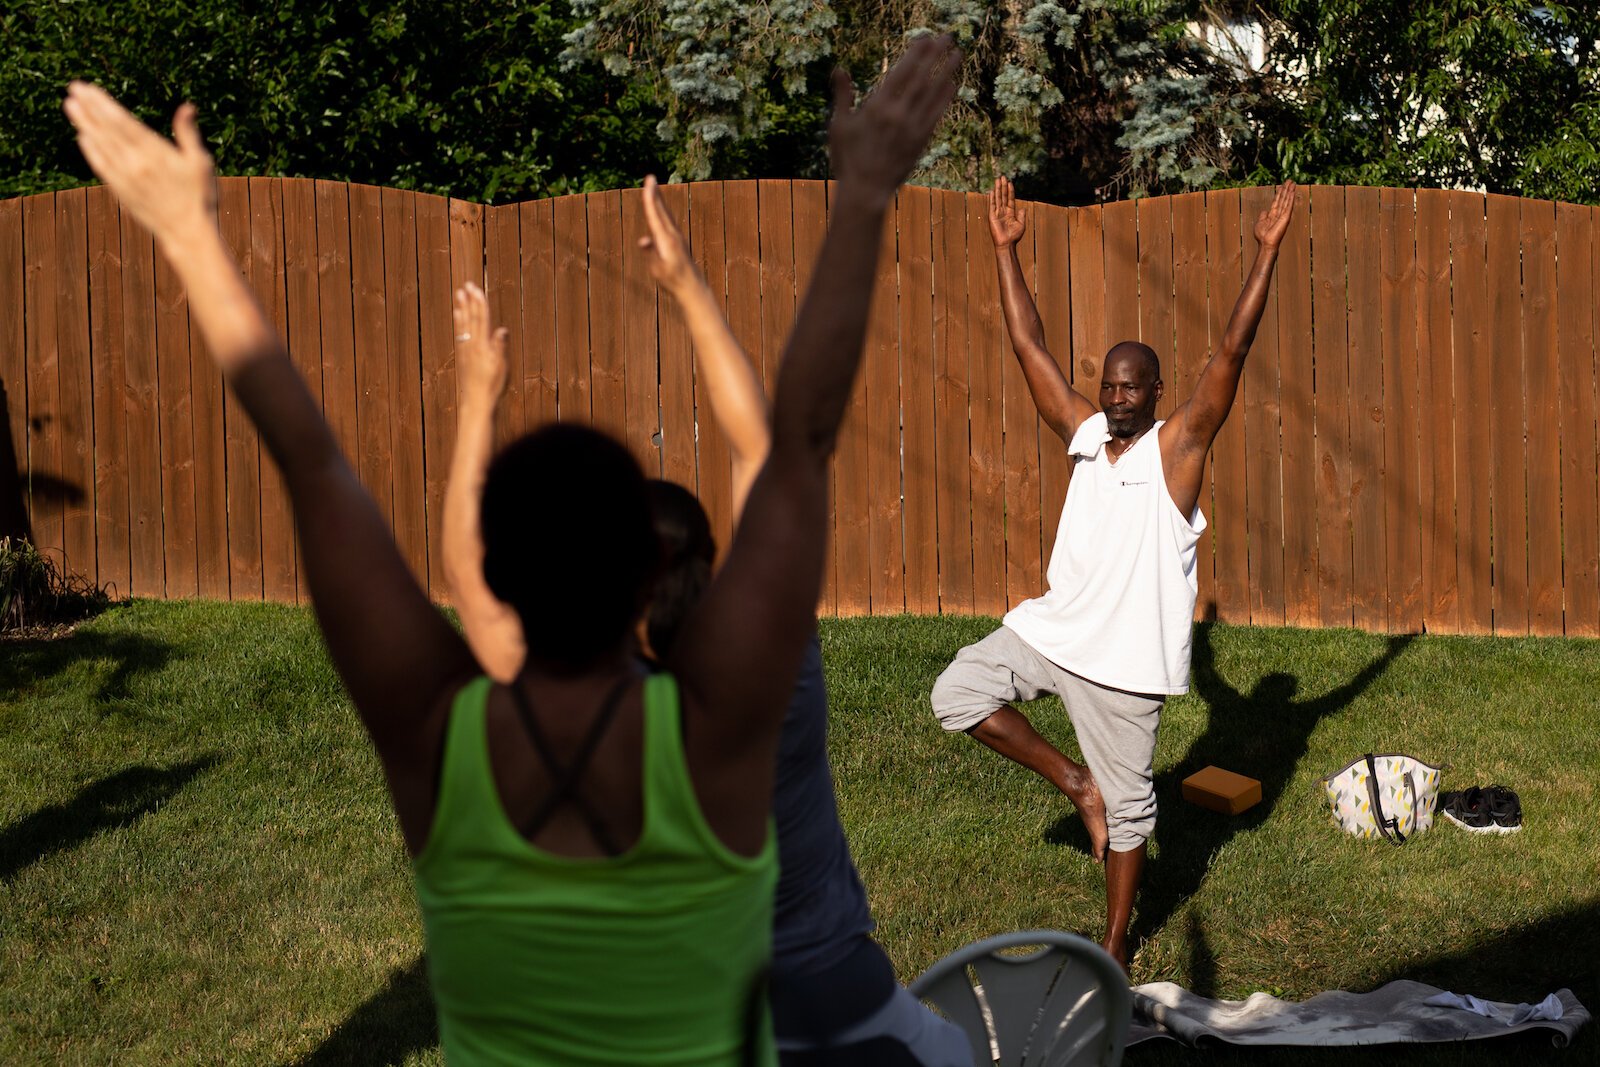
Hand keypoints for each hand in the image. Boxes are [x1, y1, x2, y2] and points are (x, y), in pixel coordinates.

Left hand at [63, 82, 216, 245]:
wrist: (188, 233)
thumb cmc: (200, 197)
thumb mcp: (200, 162)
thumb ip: (188, 133)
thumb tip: (187, 107)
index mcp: (155, 152)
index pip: (121, 121)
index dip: (102, 103)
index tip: (87, 88)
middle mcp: (135, 163)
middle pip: (106, 129)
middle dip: (88, 108)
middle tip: (74, 88)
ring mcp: (125, 178)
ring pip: (99, 145)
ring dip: (83, 124)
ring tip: (70, 106)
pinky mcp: (121, 191)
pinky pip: (100, 166)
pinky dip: (90, 150)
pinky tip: (83, 137)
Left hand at [453, 283, 508, 403]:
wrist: (476, 401)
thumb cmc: (492, 385)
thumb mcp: (501, 367)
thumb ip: (499, 347)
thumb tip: (501, 329)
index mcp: (483, 346)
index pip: (482, 320)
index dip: (479, 304)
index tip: (476, 289)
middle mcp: (472, 345)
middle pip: (471, 319)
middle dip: (470, 301)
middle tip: (466, 286)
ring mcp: (465, 350)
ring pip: (463, 325)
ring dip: (461, 308)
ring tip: (459, 295)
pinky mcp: (462, 356)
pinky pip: (459, 334)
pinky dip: (458, 322)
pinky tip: (457, 316)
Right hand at [638, 174, 699, 291]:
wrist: (692, 288)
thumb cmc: (673, 280)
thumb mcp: (659, 268)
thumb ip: (651, 252)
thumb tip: (643, 240)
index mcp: (666, 239)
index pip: (655, 214)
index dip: (650, 198)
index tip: (649, 182)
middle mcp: (673, 235)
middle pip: (662, 210)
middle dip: (655, 193)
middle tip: (650, 177)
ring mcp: (677, 238)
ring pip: (667, 214)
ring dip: (660, 200)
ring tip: (655, 189)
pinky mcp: (679, 242)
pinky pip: (669, 222)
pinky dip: (664, 212)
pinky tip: (663, 212)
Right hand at [828, 34, 960, 202]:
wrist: (865, 191)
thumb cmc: (848, 159)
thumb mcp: (839, 126)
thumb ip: (843, 95)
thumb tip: (839, 69)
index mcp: (876, 107)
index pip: (901, 72)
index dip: (915, 53)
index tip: (925, 38)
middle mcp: (897, 115)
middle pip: (921, 78)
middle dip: (935, 56)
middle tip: (947, 37)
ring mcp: (912, 128)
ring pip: (933, 94)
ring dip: (947, 72)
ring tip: (958, 55)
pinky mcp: (921, 142)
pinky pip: (936, 114)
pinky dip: (945, 98)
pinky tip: (953, 85)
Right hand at [987, 175, 1025, 248]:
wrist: (1007, 244)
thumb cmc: (1014, 236)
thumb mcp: (1021, 224)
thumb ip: (1022, 215)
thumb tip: (1023, 208)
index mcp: (1010, 212)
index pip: (1010, 199)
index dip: (1010, 190)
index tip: (1010, 182)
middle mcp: (1003, 211)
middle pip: (1003, 196)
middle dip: (1003, 186)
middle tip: (1002, 177)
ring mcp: (997, 213)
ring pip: (998, 198)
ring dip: (998, 189)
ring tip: (997, 180)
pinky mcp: (992, 216)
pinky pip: (992, 205)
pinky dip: (992, 198)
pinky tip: (992, 191)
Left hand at [1253, 181, 1296, 248]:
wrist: (1266, 243)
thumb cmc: (1262, 236)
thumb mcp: (1260, 223)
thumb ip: (1263, 216)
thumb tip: (1264, 210)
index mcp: (1272, 214)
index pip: (1277, 201)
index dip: (1279, 193)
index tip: (1282, 185)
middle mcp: (1279, 213)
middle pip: (1283, 198)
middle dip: (1286, 189)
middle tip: (1289, 180)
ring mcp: (1283, 215)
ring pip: (1287, 200)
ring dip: (1290, 191)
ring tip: (1292, 182)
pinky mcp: (1286, 217)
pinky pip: (1289, 205)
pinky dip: (1291, 197)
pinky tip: (1292, 191)